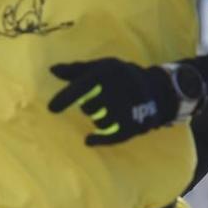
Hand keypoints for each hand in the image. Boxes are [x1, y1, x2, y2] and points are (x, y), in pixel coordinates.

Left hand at [46, 58, 176, 145]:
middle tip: (98, 102)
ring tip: (109, 111)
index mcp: (108, 72)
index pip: (83, 85)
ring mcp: (129, 108)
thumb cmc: (120, 76)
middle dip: (90, 106)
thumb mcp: (100, 67)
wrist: (156, 88)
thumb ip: (76, 70)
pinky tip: (89, 140)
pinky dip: (99, 139)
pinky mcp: (135, 124)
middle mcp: (119, 89)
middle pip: (89, 107)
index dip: (66, 97)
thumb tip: (52, 70)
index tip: (50, 109)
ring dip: (99, 119)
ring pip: (100, 122)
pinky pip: (112, 137)